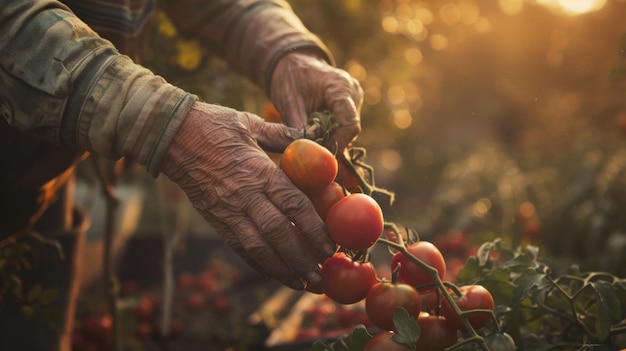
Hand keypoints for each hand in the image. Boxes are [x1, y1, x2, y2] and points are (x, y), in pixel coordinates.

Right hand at [160, 102, 335, 288]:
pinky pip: (237, 246)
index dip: (313, 228)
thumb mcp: (250, 123)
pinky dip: (256, 263)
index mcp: (258, 170)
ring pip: (257, 247)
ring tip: (302, 284)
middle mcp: (244, 195)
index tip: (330, 246)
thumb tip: (312, 133)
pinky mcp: (214, 219)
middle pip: (277, 233)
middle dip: (301, 259)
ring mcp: (227, 210)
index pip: (293, 204)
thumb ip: (282, 134)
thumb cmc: (213, 125)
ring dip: (281, 269)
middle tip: (321, 277)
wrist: (170, 136)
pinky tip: (273, 274)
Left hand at [270, 51, 363, 153]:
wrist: (294, 62)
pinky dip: (332, 132)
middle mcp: (353, 92)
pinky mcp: (351, 104)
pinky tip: (316, 131)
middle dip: (333, 142)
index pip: (350, 124)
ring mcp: (355, 98)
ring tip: (311, 137)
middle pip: (350, 128)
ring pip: (348, 129)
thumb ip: (299, 129)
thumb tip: (307, 154)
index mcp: (340, 87)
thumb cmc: (290, 78)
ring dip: (331, 137)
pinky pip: (345, 125)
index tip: (321, 153)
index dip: (338, 143)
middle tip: (312, 151)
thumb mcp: (289, 103)